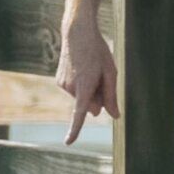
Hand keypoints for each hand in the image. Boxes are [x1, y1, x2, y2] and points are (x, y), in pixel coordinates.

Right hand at [56, 4, 118, 141]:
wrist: (77, 31)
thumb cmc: (98, 51)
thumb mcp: (110, 72)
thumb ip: (111, 96)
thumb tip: (114, 116)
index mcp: (84, 86)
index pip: (80, 113)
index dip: (75, 129)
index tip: (68, 142)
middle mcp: (71, 88)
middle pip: (90, 104)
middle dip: (98, 98)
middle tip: (101, 76)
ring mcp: (63, 85)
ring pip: (82, 97)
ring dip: (89, 88)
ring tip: (90, 67)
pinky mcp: (59, 81)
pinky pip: (75, 90)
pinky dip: (81, 84)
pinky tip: (82, 68)